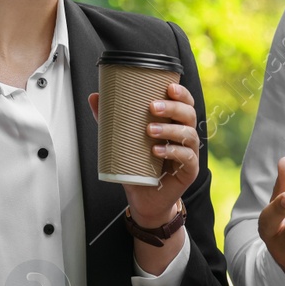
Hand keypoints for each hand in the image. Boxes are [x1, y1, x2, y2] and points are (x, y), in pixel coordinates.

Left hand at [88, 82, 199, 226]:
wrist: (145, 198)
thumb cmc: (139, 167)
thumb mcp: (123, 140)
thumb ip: (111, 119)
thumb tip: (95, 97)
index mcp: (174, 124)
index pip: (184, 103)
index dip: (181, 93)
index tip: (168, 87)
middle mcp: (185, 136)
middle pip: (189, 114)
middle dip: (173, 108)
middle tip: (152, 107)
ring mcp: (189, 153)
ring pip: (189, 134)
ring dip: (170, 130)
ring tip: (150, 130)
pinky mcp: (189, 170)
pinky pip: (187, 157)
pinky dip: (173, 152)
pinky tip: (157, 151)